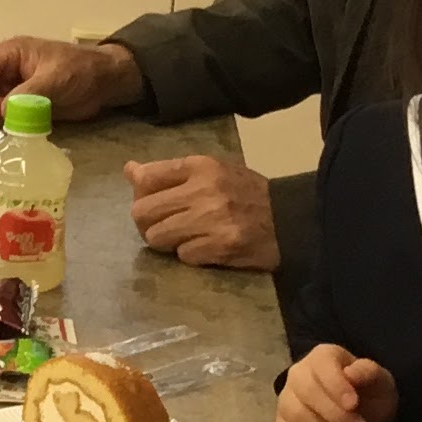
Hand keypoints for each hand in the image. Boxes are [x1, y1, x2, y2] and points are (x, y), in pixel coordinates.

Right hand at [0, 35, 142, 124]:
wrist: (106, 83)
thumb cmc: (82, 70)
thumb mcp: (55, 78)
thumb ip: (28, 93)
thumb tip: (2, 113)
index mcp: (10, 54)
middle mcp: (5, 70)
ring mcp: (10, 89)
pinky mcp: (19, 107)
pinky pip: (0, 117)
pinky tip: (4, 137)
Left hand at [123, 153, 277, 268]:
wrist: (292, 219)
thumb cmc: (248, 194)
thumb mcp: (213, 172)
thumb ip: (172, 173)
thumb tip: (129, 170)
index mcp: (201, 166)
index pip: (147, 177)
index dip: (141, 194)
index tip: (151, 201)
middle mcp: (203, 190)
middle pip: (142, 211)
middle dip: (147, 223)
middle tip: (163, 226)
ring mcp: (211, 219)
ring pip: (156, 237)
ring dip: (166, 242)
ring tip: (185, 238)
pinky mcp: (220, 246)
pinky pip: (182, 255)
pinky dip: (190, 255)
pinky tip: (207, 248)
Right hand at [273, 343, 395, 421]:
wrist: (363, 421)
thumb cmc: (370, 396)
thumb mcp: (381, 382)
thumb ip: (369, 374)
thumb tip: (351, 373)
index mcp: (324, 357)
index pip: (322, 365)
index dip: (336, 385)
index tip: (353, 405)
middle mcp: (298, 374)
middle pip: (306, 392)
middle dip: (334, 415)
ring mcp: (287, 399)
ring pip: (294, 414)